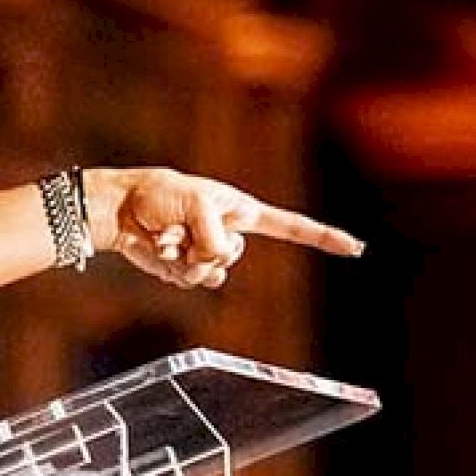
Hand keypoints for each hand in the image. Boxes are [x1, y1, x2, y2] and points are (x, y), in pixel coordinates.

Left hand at [88, 167, 363, 289]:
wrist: (121, 209)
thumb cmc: (159, 194)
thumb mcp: (197, 204)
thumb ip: (216, 236)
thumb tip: (216, 262)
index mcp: (240, 211)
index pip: (289, 226)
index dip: (322, 238)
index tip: (355, 248)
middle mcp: (228, 233)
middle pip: (234, 256)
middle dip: (204, 244)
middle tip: (180, 225)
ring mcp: (207, 253)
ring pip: (212, 274)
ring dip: (184, 256)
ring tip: (167, 234)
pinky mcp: (185, 268)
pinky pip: (191, 281)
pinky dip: (171, 264)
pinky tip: (158, 246)